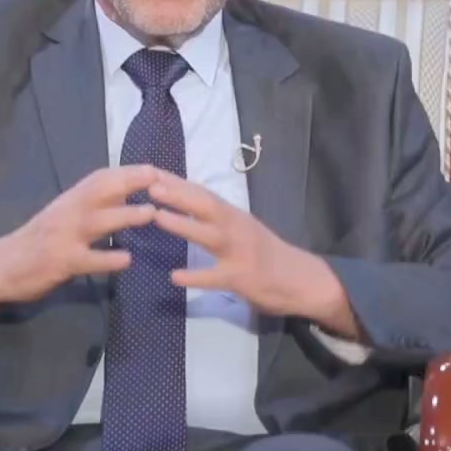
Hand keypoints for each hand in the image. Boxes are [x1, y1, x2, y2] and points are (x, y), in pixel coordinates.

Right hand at [0, 165, 158, 320]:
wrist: (0, 266)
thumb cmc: (39, 239)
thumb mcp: (64, 213)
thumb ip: (93, 203)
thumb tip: (127, 188)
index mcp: (71, 199)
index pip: (102, 178)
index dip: (130, 172)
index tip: (156, 169)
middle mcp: (68, 211)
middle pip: (101, 190)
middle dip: (131, 183)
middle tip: (161, 181)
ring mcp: (63, 236)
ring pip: (97, 221)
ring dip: (124, 215)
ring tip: (150, 214)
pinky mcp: (61, 262)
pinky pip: (87, 259)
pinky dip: (108, 258)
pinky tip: (127, 260)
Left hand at [148, 170, 361, 338]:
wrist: (301, 279)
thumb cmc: (267, 253)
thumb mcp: (243, 227)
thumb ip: (219, 217)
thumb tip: (186, 202)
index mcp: (235, 215)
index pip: (203, 193)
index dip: (177, 182)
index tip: (151, 171)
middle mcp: (237, 227)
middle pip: (206, 206)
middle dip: (178, 194)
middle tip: (149, 184)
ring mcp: (240, 252)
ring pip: (208, 235)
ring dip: (182, 225)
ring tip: (157, 217)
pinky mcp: (242, 277)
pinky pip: (215, 277)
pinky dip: (195, 276)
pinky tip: (175, 276)